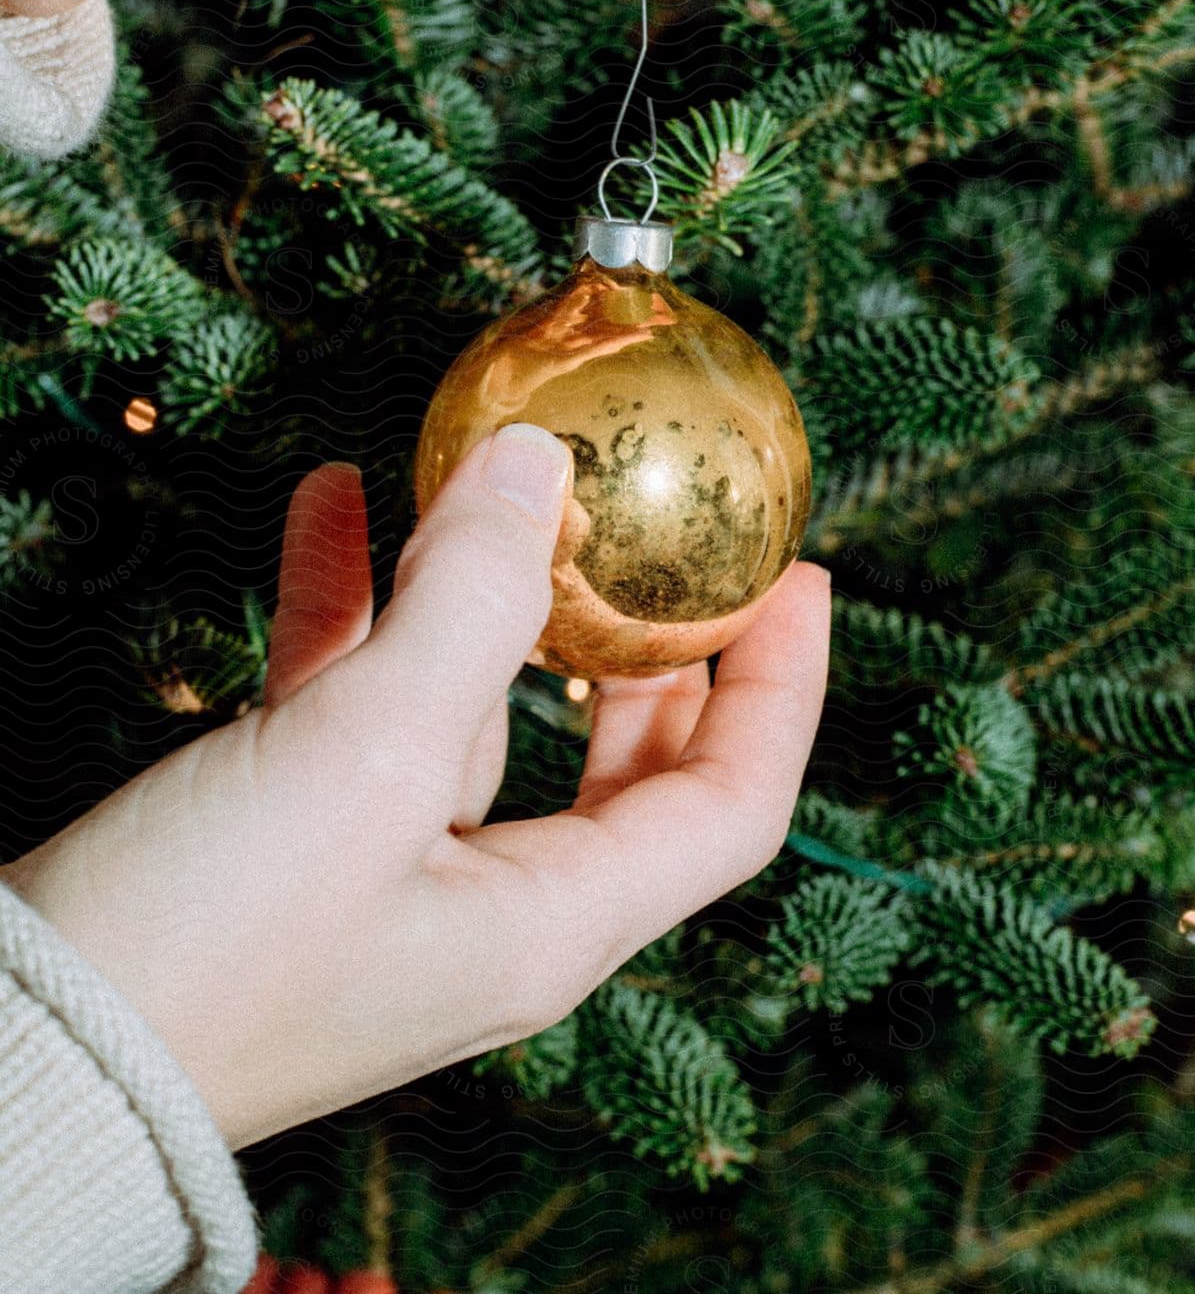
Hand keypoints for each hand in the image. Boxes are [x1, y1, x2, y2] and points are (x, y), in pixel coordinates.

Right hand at [0, 425, 829, 1147]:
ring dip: (484, 595)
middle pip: (628, 766)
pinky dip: (359, 605)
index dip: (781, 686)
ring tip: (488, 478)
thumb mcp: (363, 757)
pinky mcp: (303, 840)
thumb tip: (535, 468)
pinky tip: (334, 507)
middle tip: (678, 544)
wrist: (35, 1047)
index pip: (732, 803)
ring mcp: (396, 872)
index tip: (797, 574)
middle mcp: (493, 905)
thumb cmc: (210, 940)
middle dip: (658, 649)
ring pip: (481, 713)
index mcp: (552, 919)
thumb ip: (465, 603)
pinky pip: (360, 704)